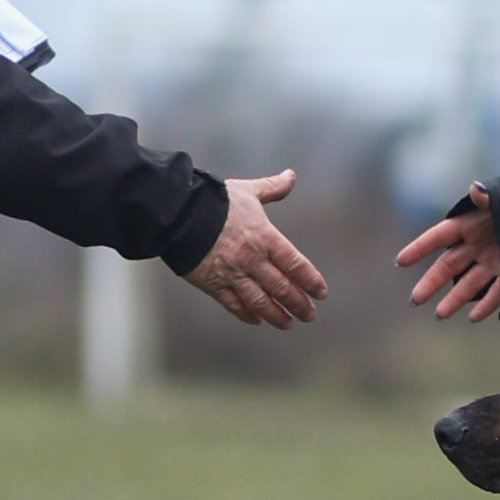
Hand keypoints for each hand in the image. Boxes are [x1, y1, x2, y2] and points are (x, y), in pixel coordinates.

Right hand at [181, 170, 327, 330]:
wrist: (179, 213)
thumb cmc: (214, 200)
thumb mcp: (248, 191)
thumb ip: (272, 188)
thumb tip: (291, 176)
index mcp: (264, 237)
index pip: (295, 264)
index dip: (310, 280)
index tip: (320, 292)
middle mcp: (251, 259)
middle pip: (281, 288)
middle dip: (298, 304)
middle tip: (309, 315)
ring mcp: (232, 273)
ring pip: (260, 301)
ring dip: (276, 314)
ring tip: (287, 323)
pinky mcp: (212, 283)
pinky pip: (233, 303)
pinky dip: (246, 314)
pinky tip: (256, 320)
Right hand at [396, 191, 499, 322]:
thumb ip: (489, 197)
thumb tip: (476, 188)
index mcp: (470, 224)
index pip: (440, 236)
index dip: (420, 247)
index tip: (401, 261)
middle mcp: (476, 245)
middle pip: (448, 265)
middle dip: (431, 282)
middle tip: (415, 300)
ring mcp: (491, 261)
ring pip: (468, 282)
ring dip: (454, 298)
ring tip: (439, 314)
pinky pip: (496, 292)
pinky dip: (486, 304)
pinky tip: (473, 317)